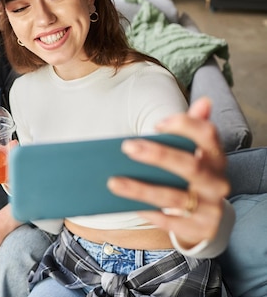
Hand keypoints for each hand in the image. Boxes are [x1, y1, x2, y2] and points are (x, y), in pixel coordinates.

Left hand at [107, 97, 229, 247]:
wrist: (205, 217)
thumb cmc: (191, 176)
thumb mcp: (194, 153)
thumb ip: (193, 128)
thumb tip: (204, 101)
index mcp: (216, 157)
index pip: (207, 135)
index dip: (184, 126)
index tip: (156, 125)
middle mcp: (218, 182)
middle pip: (190, 166)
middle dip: (158, 155)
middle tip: (126, 147)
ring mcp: (212, 208)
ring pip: (175, 197)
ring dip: (141, 189)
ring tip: (113, 181)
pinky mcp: (201, 229)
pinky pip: (172, 223)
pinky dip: (151, 214)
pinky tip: (130, 206)